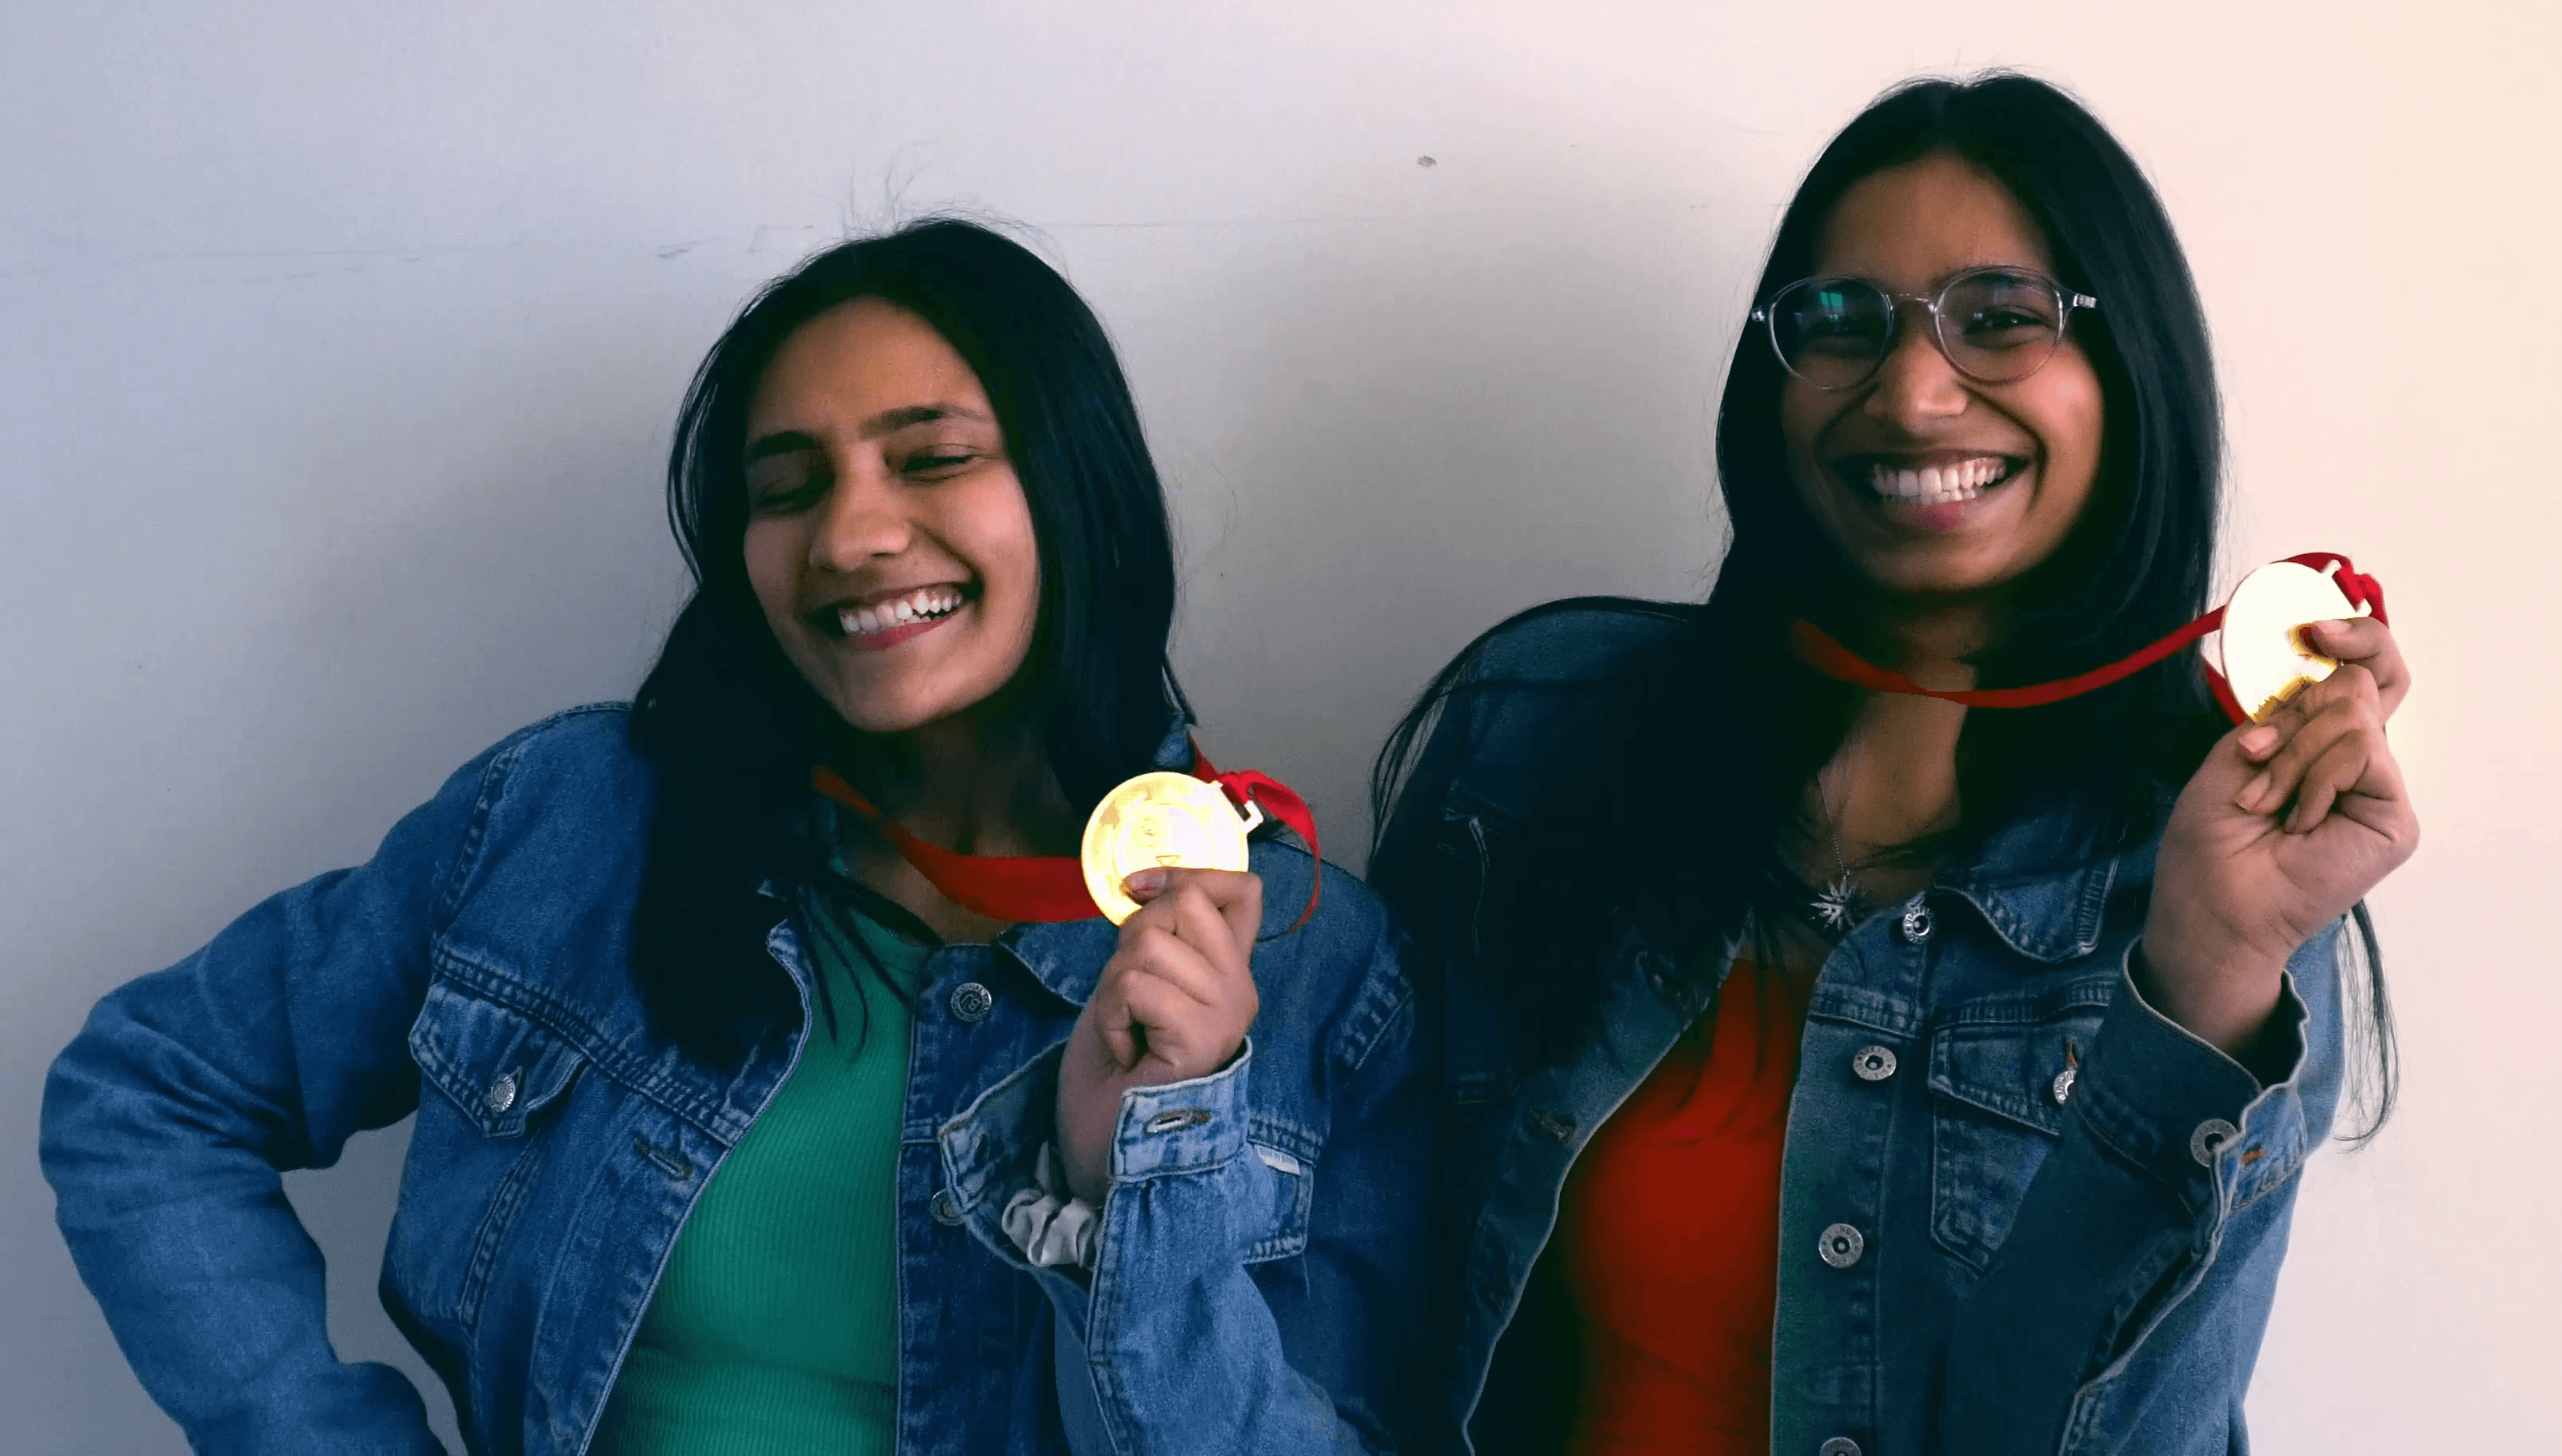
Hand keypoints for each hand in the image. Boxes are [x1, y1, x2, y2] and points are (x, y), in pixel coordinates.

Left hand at [1055, 868, 1262, 1202]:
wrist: (1111, 1151)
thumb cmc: (1116, 1077)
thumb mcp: (1134, 988)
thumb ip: (1155, 942)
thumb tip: (1147, 889)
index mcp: (1228, 974)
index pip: (1241, 889)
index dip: (1186, 872)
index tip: (1136, 890)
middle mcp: (1239, 989)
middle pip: (1185, 902)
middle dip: (1131, 939)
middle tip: (1127, 998)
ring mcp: (1226, 1013)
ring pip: (1149, 944)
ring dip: (1113, 988)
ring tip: (1126, 1033)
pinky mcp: (1202, 1037)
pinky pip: (1135, 985)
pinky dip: (1111, 1017)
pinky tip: (1126, 1053)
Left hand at [2142, 619, 2419, 1058]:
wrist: (2212, 901)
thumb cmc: (2214, 839)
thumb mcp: (2238, 752)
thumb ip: (2287, 709)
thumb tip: (2323, 664)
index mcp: (2326, 739)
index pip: (2367, 668)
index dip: (2354, 637)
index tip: (2313, 630)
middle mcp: (2362, 760)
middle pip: (2359, 683)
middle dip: (2293, 717)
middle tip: (2255, 759)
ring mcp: (2382, 788)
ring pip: (2352, 716)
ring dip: (2291, 757)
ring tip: (2265, 803)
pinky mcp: (2395, 818)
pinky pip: (2360, 754)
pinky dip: (2313, 780)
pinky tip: (2297, 821)